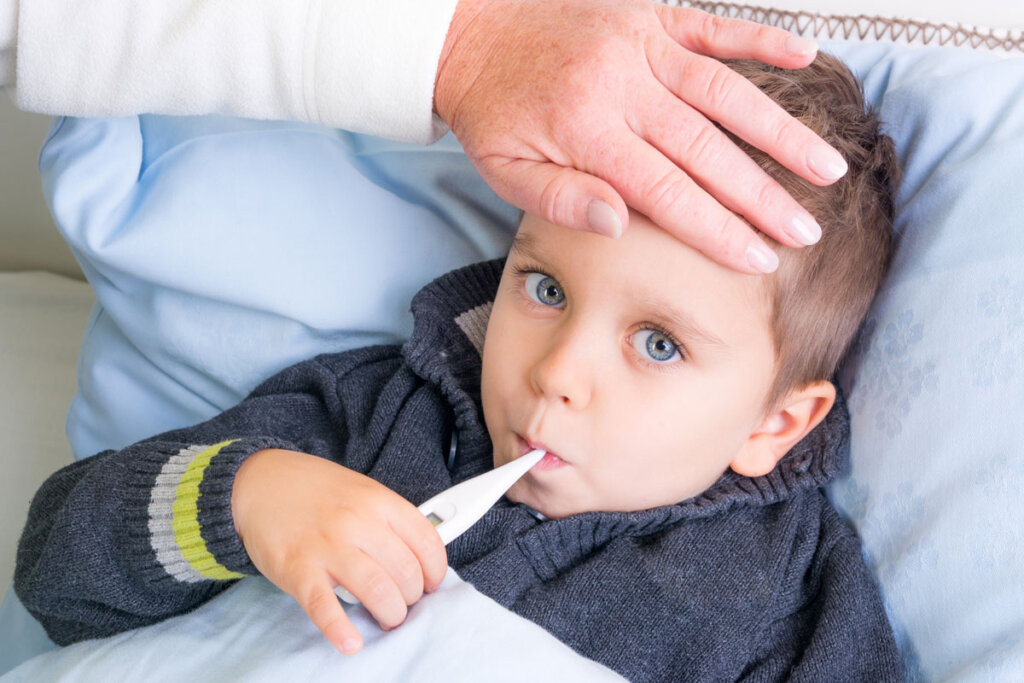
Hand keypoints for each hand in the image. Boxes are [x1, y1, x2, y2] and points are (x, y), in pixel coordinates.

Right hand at [231, 449, 447, 654]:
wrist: (258, 481)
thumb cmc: (315, 491)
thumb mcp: (360, 490)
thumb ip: (388, 519)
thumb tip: (419, 558)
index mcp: (378, 500)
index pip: (426, 542)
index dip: (436, 571)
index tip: (432, 583)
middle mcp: (357, 521)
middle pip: (405, 571)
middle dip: (412, 597)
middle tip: (404, 602)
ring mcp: (327, 545)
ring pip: (377, 590)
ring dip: (390, 614)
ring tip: (386, 618)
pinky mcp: (297, 569)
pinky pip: (324, 606)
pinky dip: (340, 630)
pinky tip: (351, 642)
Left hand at [435, 0, 847, 273]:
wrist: (471, 31)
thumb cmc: (493, 113)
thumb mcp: (505, 171)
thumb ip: (561, 199)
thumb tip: (619, 224)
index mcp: (586, 133)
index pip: (665, 192)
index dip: (716, 228)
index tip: (759, 258)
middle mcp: (622, 87)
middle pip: (706, 150)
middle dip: (762, 195)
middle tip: (807, 231)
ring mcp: (640, 45)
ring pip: (724, 91)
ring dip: (779, 130)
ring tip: (826, 167)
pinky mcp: (649, 15)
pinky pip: (711, 25)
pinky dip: (759, 39)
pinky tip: (805, 53)